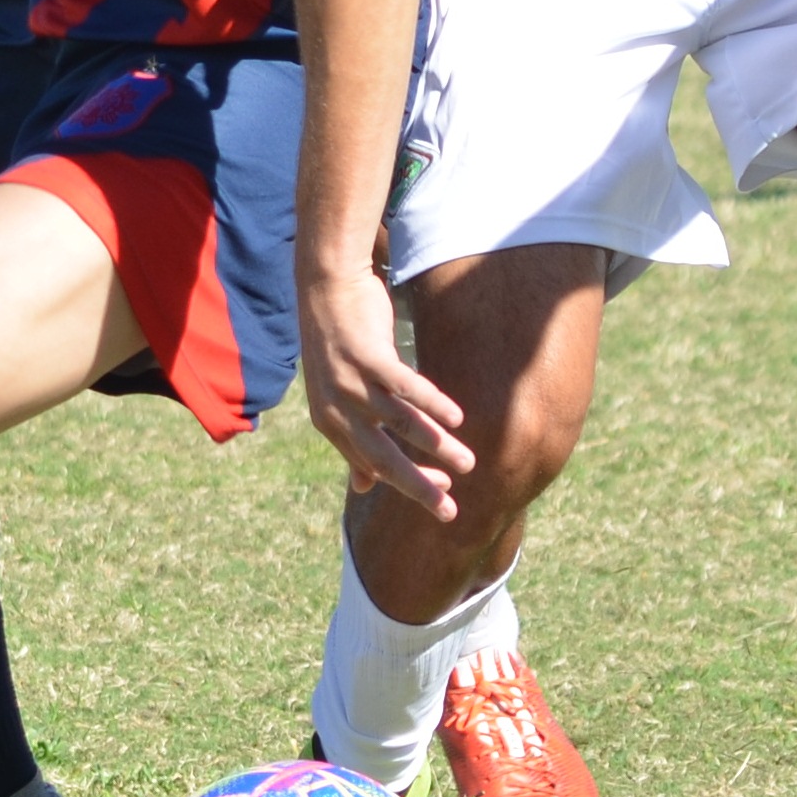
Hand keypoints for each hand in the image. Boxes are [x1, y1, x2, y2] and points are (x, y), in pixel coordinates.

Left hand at [296, 269, 473, 516]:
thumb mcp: (338, 396)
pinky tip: (457, 418)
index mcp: (329, 422)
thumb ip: (352, 440)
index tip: (440, 496)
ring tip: (468, 462)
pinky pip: (407, 389)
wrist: (327, 286)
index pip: (373, 467)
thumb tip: (362, 487)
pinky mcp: (367, 357)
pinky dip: (433, 405)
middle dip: (420, 487)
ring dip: (437, 446)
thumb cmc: (340, 342)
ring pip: (401, 425)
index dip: (408, 485)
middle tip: (449, 510)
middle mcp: (336, 408)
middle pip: (384, 458)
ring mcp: (350, 383)